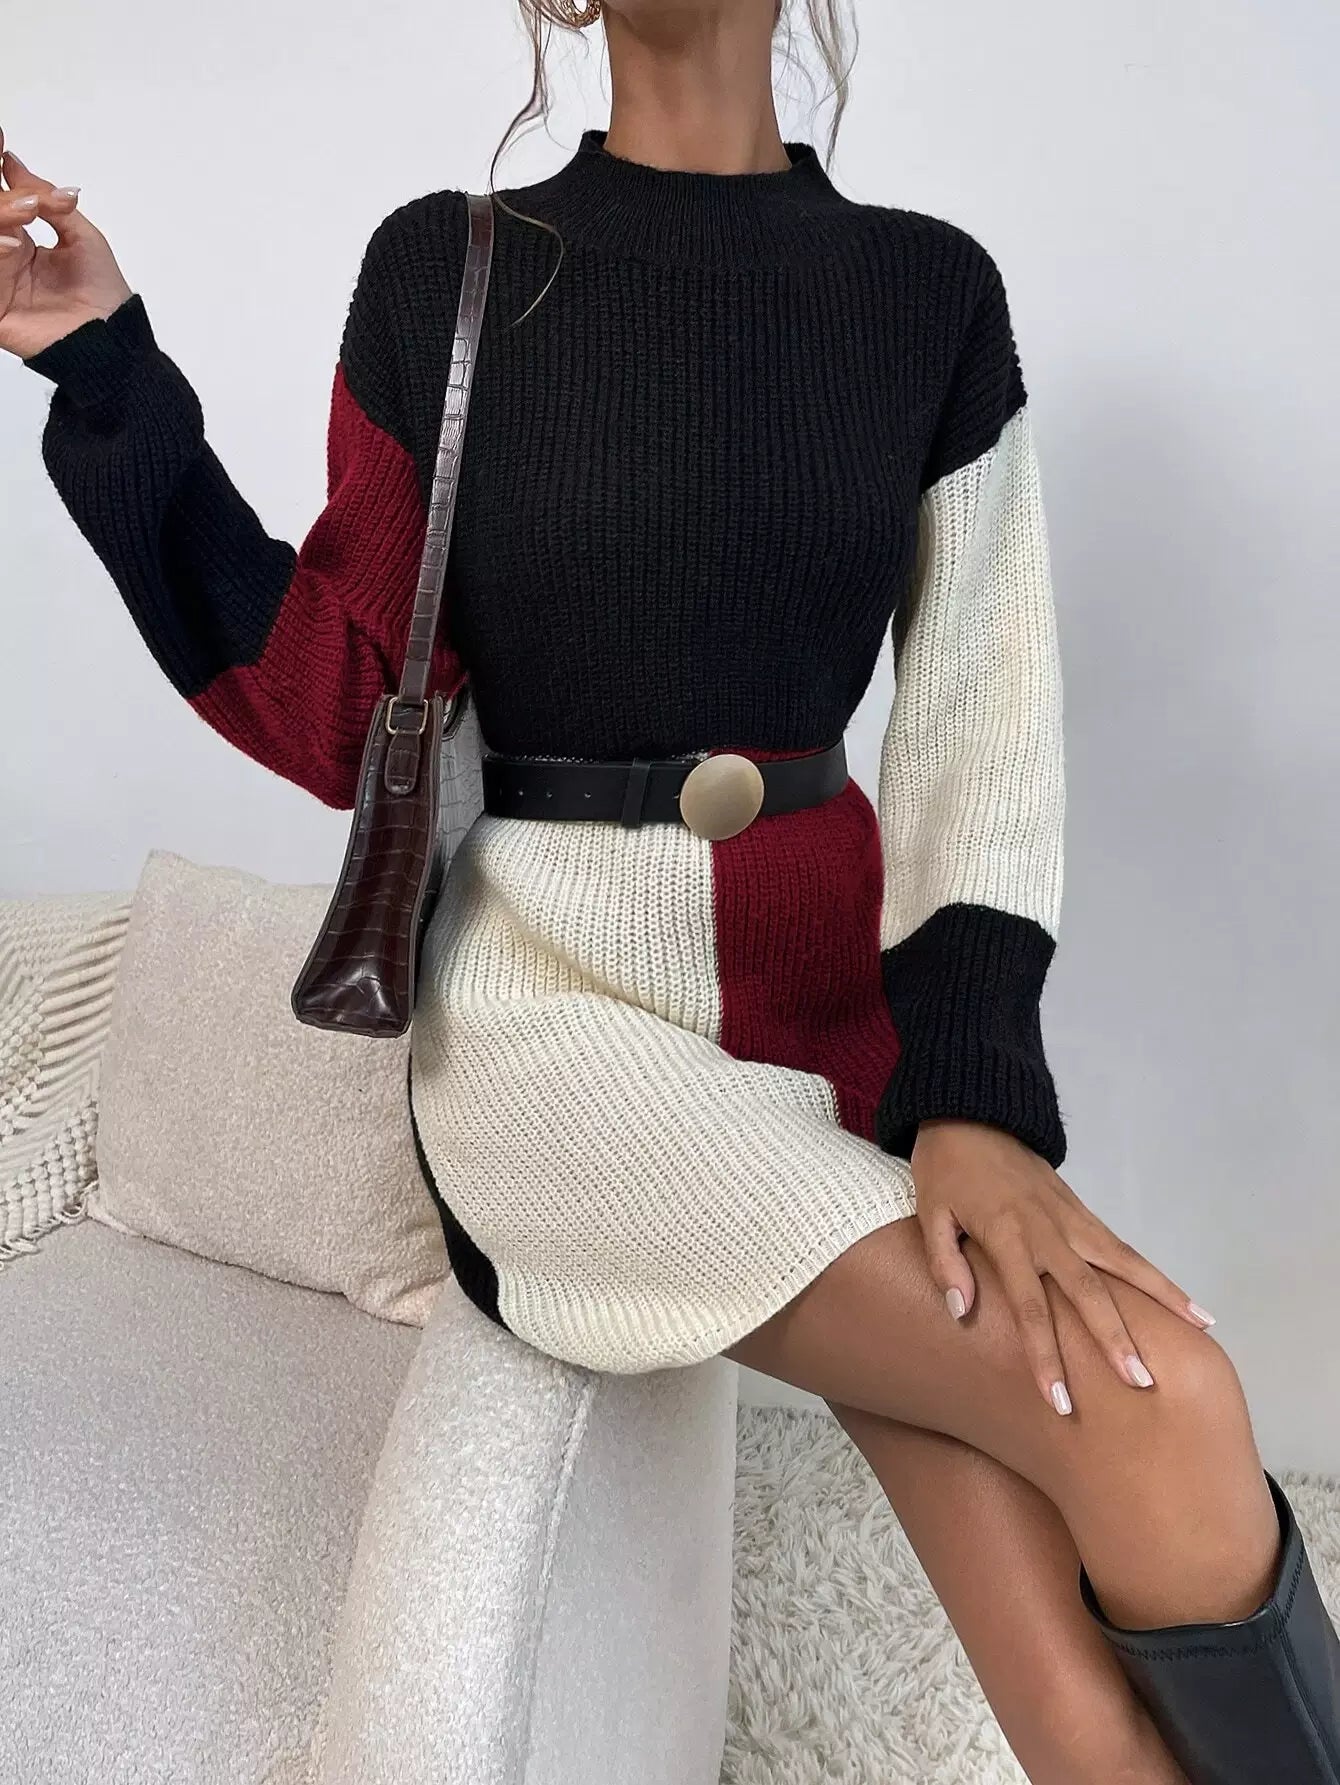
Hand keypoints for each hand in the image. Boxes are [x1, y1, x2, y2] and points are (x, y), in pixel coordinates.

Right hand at [0, 129, 130, 360]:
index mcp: (19, 243)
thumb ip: (46, 199)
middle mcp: (3, 260)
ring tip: (26, 213)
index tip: (0, 142)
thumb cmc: (104, 295)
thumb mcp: (81, 235)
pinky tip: (12, 245)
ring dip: (0, 219)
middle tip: (25, 197)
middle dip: (1, 201)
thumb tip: (12, 162)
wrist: (115, 340)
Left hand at [912, 1117, 1216, 1415]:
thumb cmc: (946, 1169)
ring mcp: (1072, 1220)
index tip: (1060, 1401)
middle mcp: (1048, 1230)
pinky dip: (1155, 1276)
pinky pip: (1124, 1249)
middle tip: (1140, 1384)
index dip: (1045, 1355)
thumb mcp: (929, 1212)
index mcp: (1006, 1235)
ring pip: (1124, 1265)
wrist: (972, 1113)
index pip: (1030, 1307)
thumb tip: (961, 1311)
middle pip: (1088, 1291)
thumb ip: (944, 1262)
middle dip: (1114, 1340)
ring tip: (1202, 1331)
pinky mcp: (1083, 1212)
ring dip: (1162, 1299)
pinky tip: (1185, 1302)